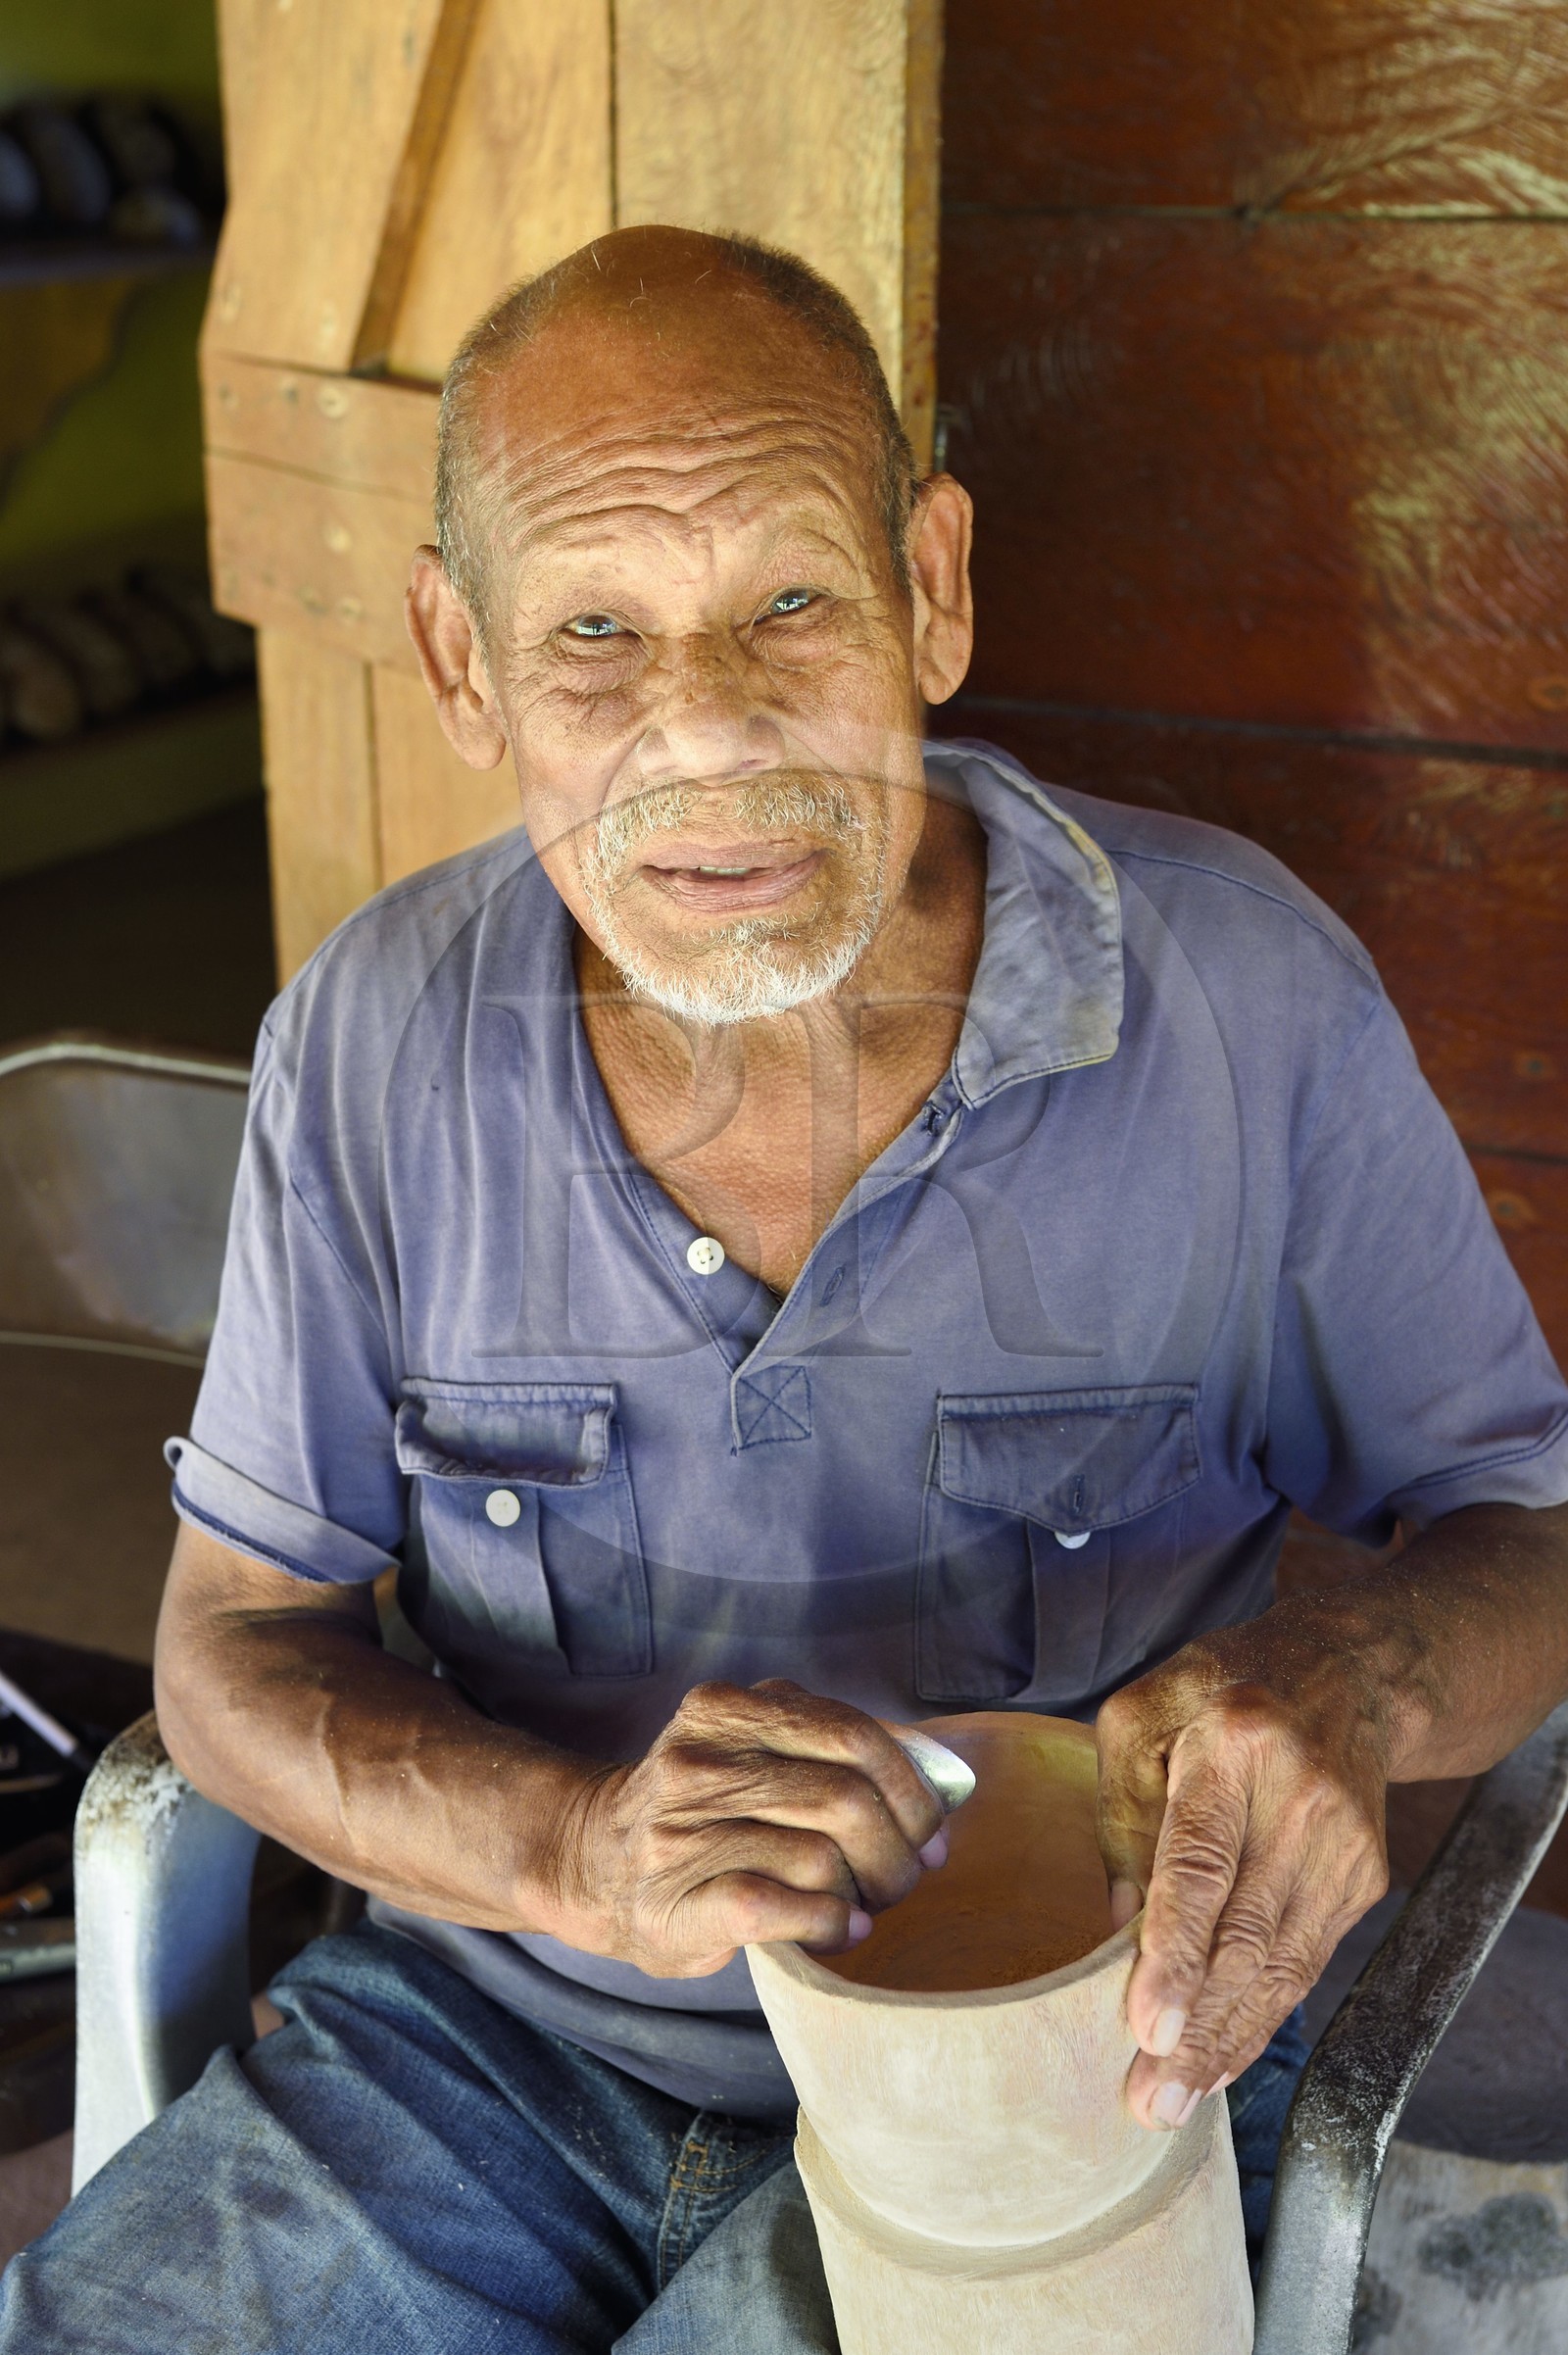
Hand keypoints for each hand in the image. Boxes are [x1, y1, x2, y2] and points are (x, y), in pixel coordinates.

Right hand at [549, 1679, 947, 1976]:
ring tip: (866, 1904)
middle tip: (905, 1876)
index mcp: (726, 1709)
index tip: (931, 1828)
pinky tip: (838, 1928)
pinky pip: (781, 1907)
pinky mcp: (675, 1902)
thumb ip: (824, 1746)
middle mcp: (699, 1761)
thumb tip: (938, 1776)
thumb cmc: (702, 1812)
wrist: (593, 1865)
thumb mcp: (750, 1749)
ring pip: (821, 1856)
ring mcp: (682, 1833)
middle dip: (898, 1847)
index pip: (852, 1732)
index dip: (910, 1786)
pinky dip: (828, 1922)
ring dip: (867, 1891)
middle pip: (845, 1798)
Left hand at [1094, 1618, 1390, 2129]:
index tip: (1147, 2024)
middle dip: (1196, 2028)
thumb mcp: (1144, 1716)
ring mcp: (1344, 1842)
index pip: (1201, 1862)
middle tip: (1148, 2098)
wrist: (1347, 1671)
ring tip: (1175, 2098)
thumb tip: (1116, 1929)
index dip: (1175, 1951)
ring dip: (1228, 2041)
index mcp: (1234, 1744)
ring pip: (1282, 1965)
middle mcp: (1301, 1798)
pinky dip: (1264, 2014)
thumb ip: (1121, 1815)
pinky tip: (1224, 2053)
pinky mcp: (1365, 1875)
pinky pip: (1307, 1961)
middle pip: (1246, 1935)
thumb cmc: (1221, 1689)